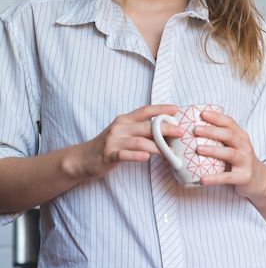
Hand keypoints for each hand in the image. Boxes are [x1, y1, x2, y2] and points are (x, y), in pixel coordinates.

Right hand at [68, 104, 183, 180]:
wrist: (83, 158)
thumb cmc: (108, 145)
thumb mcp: (123, 132)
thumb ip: (140, 130)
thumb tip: (165, 131)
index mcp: (124, 120)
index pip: (145, 111)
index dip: (161, 109)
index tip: (176, 109)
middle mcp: (120, 128)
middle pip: (146, 126)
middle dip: (165, 129)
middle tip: (181, 132)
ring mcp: (113, 141)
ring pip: (139, 142)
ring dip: (157, 147)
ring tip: (171, 152)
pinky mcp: (108, 155)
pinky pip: (124, 155)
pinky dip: (136, 156)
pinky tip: (146, 158)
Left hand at [194, 109, 265, 223]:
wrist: (259, 180)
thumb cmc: (241, 160)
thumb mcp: (236, 146)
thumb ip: (222, 138)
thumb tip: (196, 128)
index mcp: (241, 137)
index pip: (230, 123)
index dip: (216, 117)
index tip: (202, 113)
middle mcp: (245, 147)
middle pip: (229, 135)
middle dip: (212, 131)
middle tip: (196, 129)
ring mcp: (245, 162)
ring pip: (230, 153)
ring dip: (213, 150)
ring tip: (199, 149)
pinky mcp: (243, 177)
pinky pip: (227, 177)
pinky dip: (215, 178)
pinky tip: (203, 178)